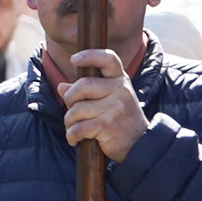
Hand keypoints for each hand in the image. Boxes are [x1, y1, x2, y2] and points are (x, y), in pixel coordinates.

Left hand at [57, 49, 148, 163]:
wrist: (139, 145)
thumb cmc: (120, 120)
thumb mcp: (109, 100)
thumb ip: (86, 91)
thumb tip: (61, 87)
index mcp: (120, 80)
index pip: (108, 59)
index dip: (90, 55)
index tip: (74, 59)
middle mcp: (120, 90)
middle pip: (82, 85)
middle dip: (69, 99)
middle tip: (71, 110)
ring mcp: (115, 107)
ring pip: (77, 109)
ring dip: (69, 121)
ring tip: (74, 128)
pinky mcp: (108, 125)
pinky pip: (78, 127)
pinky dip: (71, 135)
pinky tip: (74, 139)